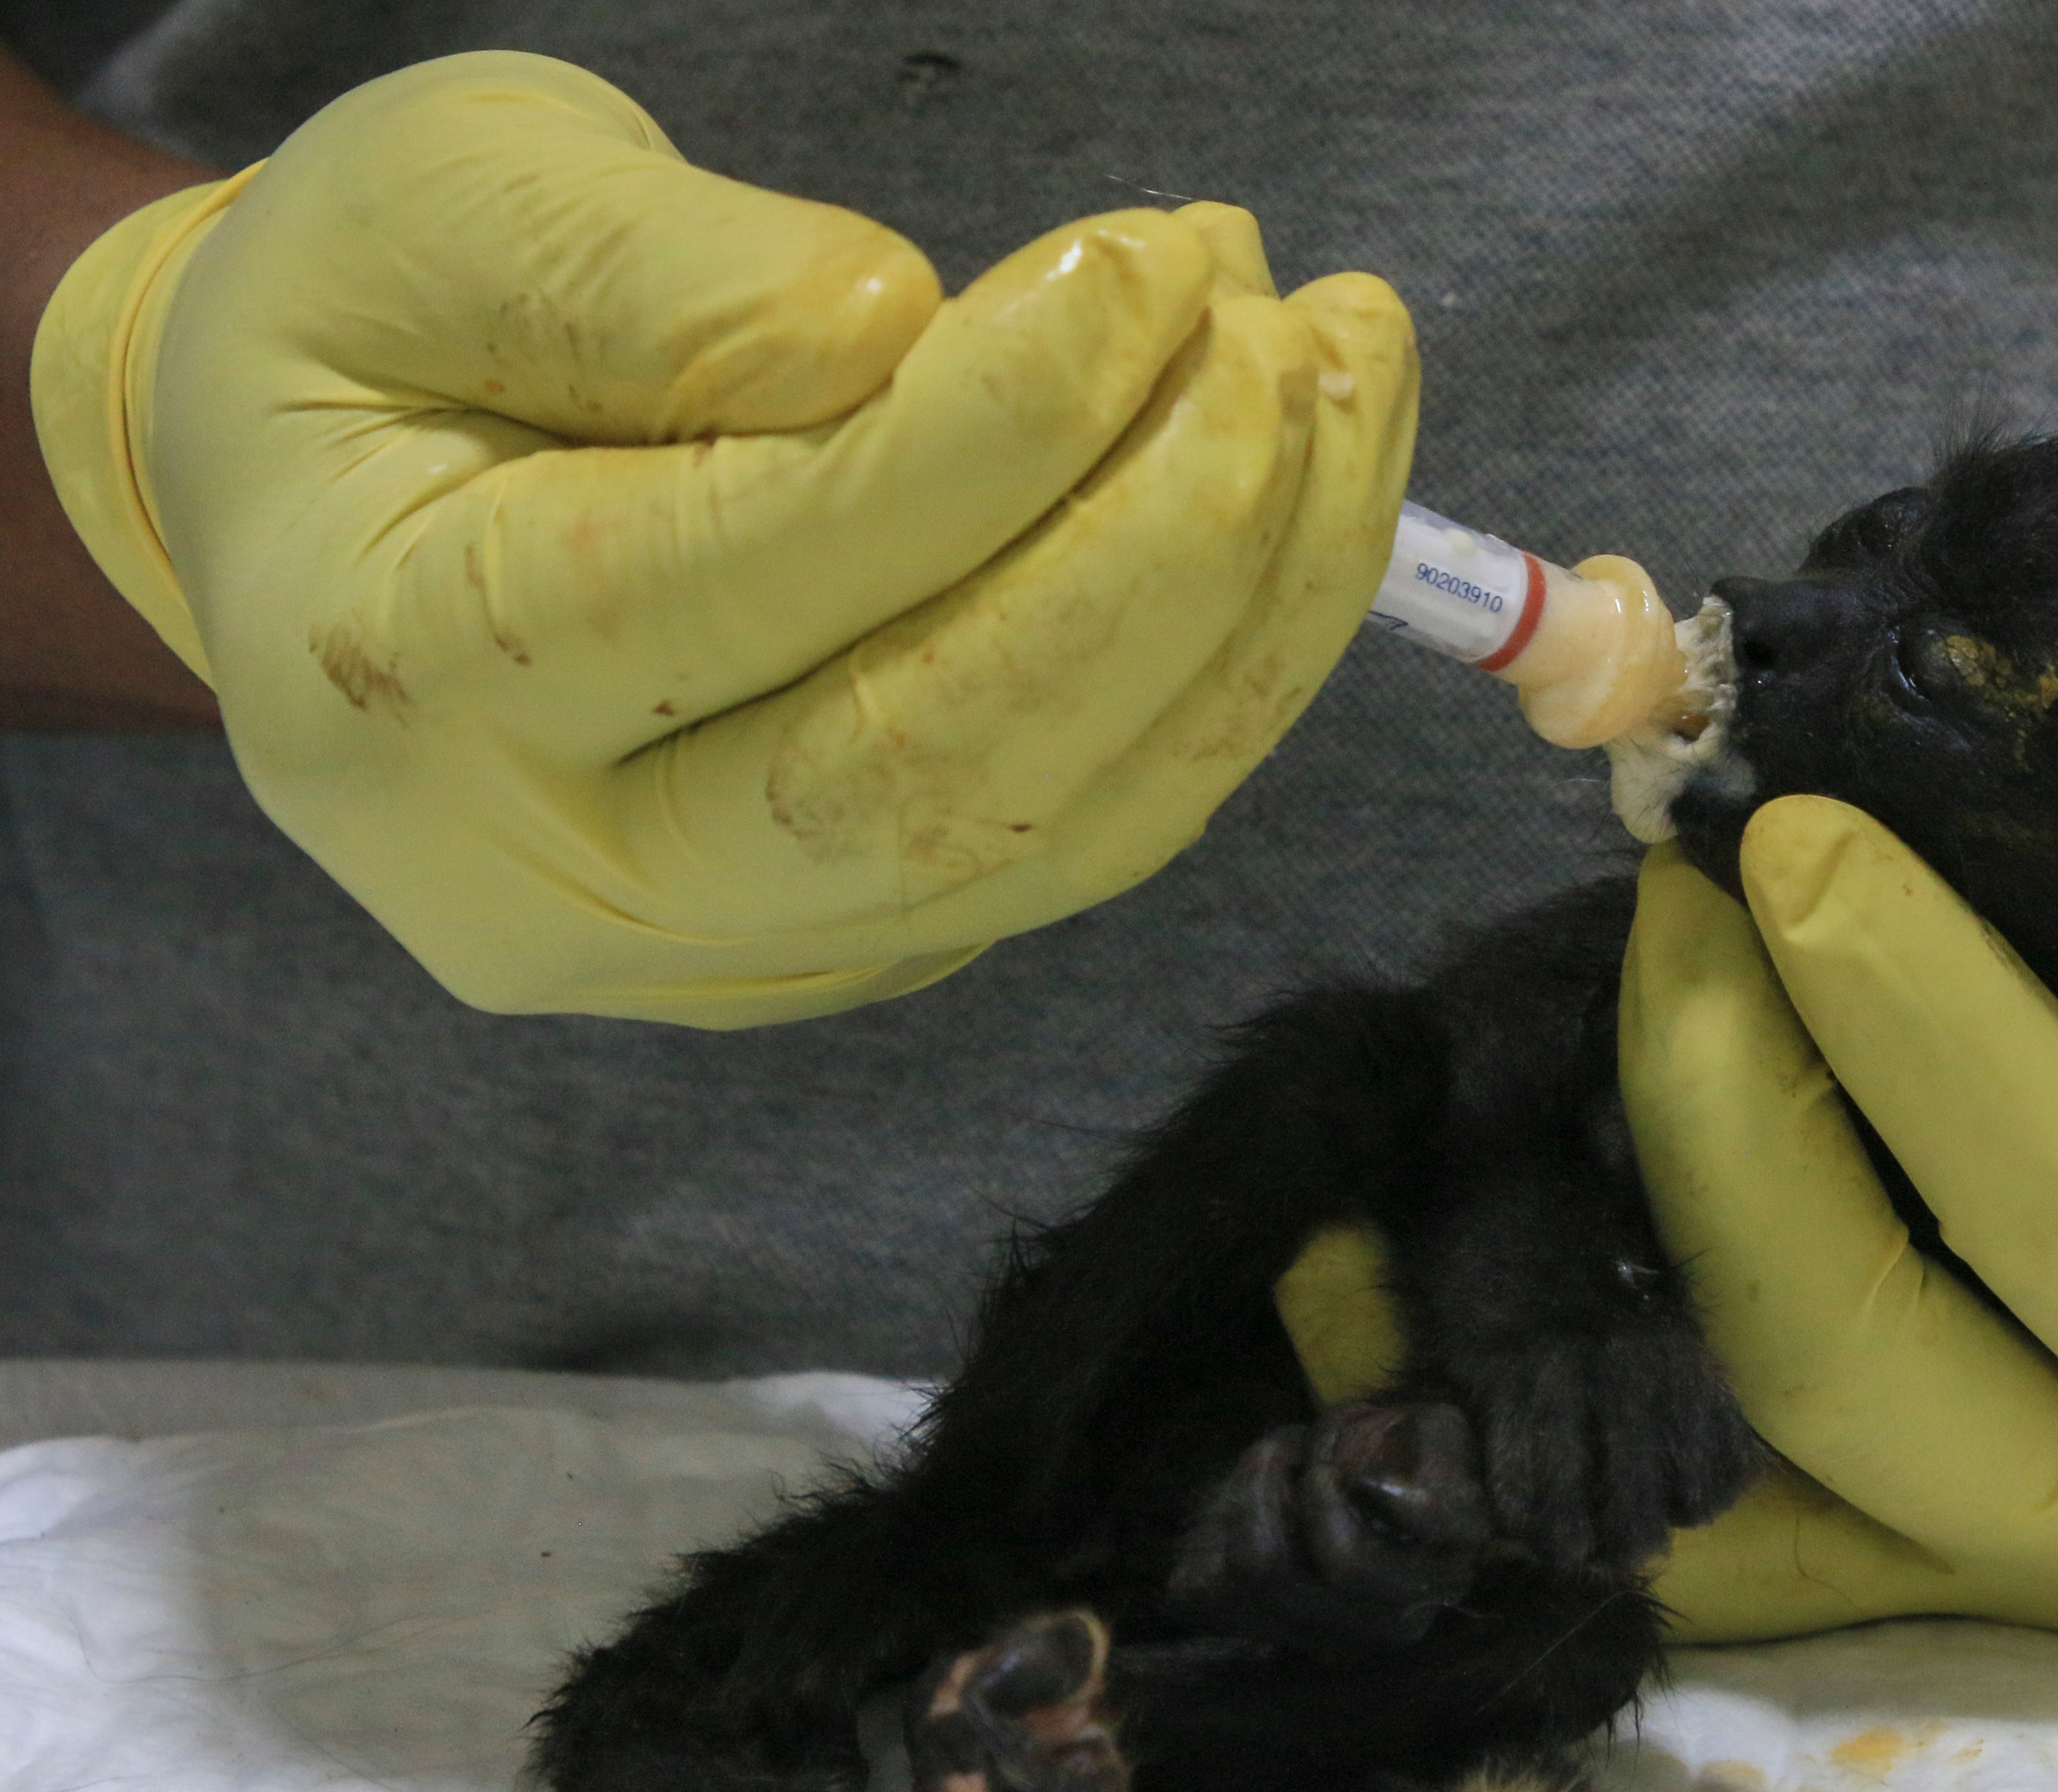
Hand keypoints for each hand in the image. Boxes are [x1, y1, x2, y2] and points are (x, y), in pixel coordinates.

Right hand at [29, 52, 1412, 1023]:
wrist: (343, 521)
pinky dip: (1239, 661)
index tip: (1151, 265)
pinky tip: (1315, 491)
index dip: (986, 431)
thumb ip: (638, 276)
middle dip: (1164, 547)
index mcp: (406, 678)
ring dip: (1256, 601)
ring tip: (1346, 376)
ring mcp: (739, 949)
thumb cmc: (375, 333)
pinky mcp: (875, 943)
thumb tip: (900, 331)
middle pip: (929, 766)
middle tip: (1291, 335)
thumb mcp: (432, 208)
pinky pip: (1100, 826)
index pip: (747, 580)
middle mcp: (571, 880)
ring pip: (1059, 823)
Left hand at [1620, 798, 2057, 1651]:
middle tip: (1679, 880)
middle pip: (1840, 1360)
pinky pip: (1713, 1494)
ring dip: (1632, 1215)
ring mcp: (2002, 1567)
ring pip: (1730, 1449)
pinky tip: (1537, 1176)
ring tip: (1637, 975)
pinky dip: (1602, 1358)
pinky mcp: (1924, 1543)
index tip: (1794, 832)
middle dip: (1720, 1108)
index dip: (1916, 1016)